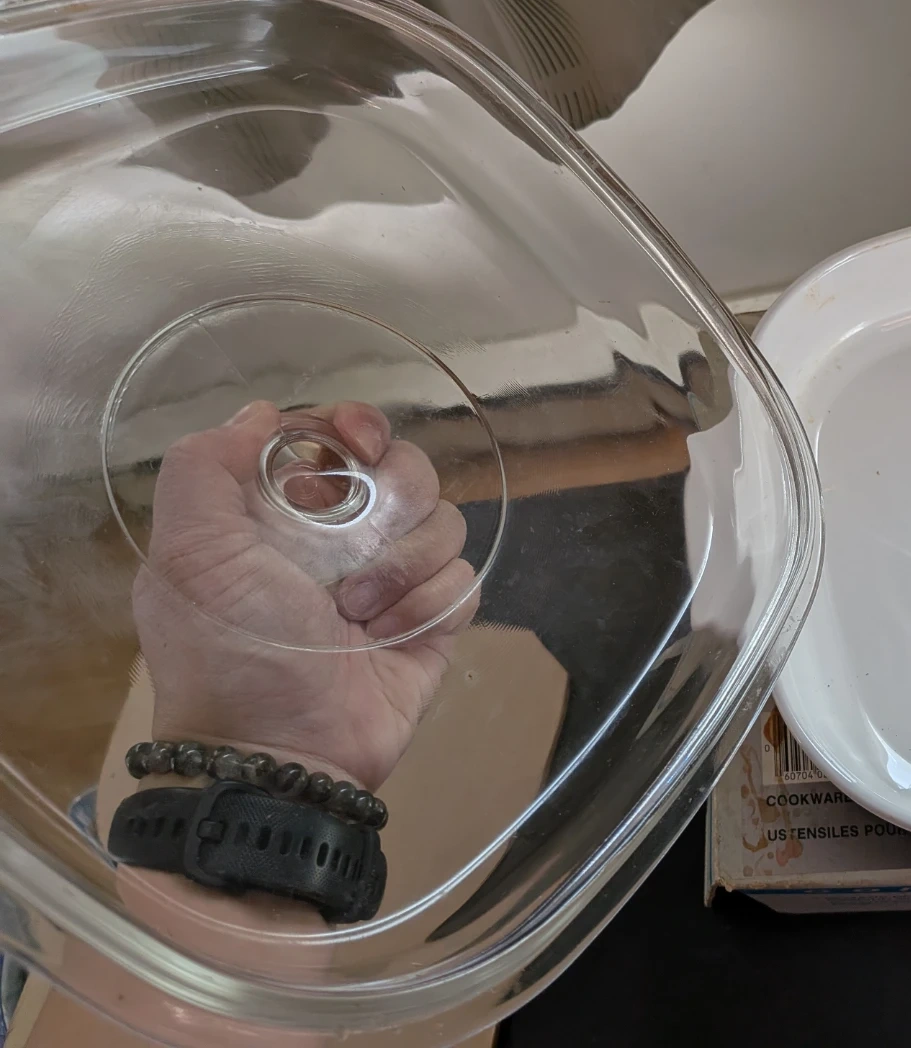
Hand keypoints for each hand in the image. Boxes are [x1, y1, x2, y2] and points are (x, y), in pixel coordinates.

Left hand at [132, 400, 476, 789]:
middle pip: (406, 469)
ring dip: (403, 562)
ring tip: (359, 610)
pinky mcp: (434, 623)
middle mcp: (341, 538)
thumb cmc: (229, 650)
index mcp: (281, 512)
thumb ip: (204, 467)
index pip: (337, 436)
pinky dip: (428, 605)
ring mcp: (393, 581)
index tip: (358, 443)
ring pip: (444, 521)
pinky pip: (464, 580)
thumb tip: (263, 413)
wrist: (281, 752)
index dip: (355, 426)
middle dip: (390, 496)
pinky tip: (389, 636)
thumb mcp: (189, 554)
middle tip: (358, 536)